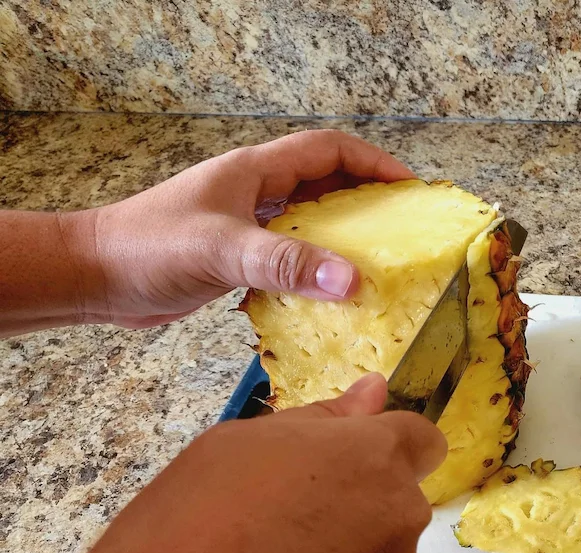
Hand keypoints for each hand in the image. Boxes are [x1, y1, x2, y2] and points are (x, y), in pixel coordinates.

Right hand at [0, 374, 446, 552]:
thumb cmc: (180, 537)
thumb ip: (318, 420)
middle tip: (277, 532)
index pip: (420, 441)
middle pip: (394, 506)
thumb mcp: (231, 450)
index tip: (346, 469)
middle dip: (353, 512)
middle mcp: (397, 522)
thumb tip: (373, 392)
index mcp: (368, 460)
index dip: (383, 452)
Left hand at [86, 129, 413, 327]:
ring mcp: (246, 225)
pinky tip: (328, 295)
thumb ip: (285, 263)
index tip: (408, 187)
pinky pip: (289, 256)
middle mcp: (255, 193)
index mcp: (254, 172)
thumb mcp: (221, 250)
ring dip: (342, 238)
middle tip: (403, 228)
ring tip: (377, 263)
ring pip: (309, 222)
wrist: (94, 277)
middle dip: (367, 200)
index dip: (372, 162)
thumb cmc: (148, 248)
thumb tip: (351, 280)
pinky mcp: (237, 258)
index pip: (327, 150)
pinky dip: (313, 270)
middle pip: (326, 184)